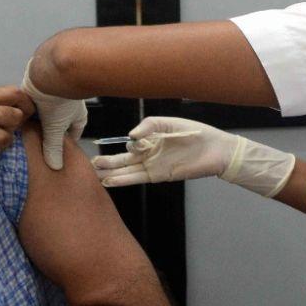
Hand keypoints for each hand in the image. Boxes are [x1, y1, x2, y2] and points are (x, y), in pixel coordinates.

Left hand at [22, 59, 87, 169]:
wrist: (49, 72)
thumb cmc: (59, 102)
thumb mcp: (55, 128)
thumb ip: (53, 147)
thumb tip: (55, 167)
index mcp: (78, 118)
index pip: (72, 137)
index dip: (62, 146)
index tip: (51, 155)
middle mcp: (68, 109)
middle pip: (57, 126)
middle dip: (47, 134)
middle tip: (34, 147)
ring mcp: (56, 99)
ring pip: (45, 115)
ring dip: (37, 121)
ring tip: (24, 134)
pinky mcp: (42, 90)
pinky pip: (36, 105)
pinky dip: (30, 110)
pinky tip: (19, 118)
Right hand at [92, 117, 232, 184]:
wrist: (216, 150)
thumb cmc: (197, 133)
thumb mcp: (170, 123)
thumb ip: (149, 125)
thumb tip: (131, 136)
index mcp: (152, 138)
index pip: (131, 143)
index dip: (129, 144)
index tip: (137, 143)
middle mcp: (149, 153)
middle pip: (124, 159)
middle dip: (108, 162)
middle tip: (89, 164)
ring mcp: (153, 165)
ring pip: (127, 170)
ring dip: (111, 173)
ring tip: (94, 175)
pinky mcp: (159, 176)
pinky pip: (137, 178)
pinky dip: (123, 180)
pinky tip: (110, 181)